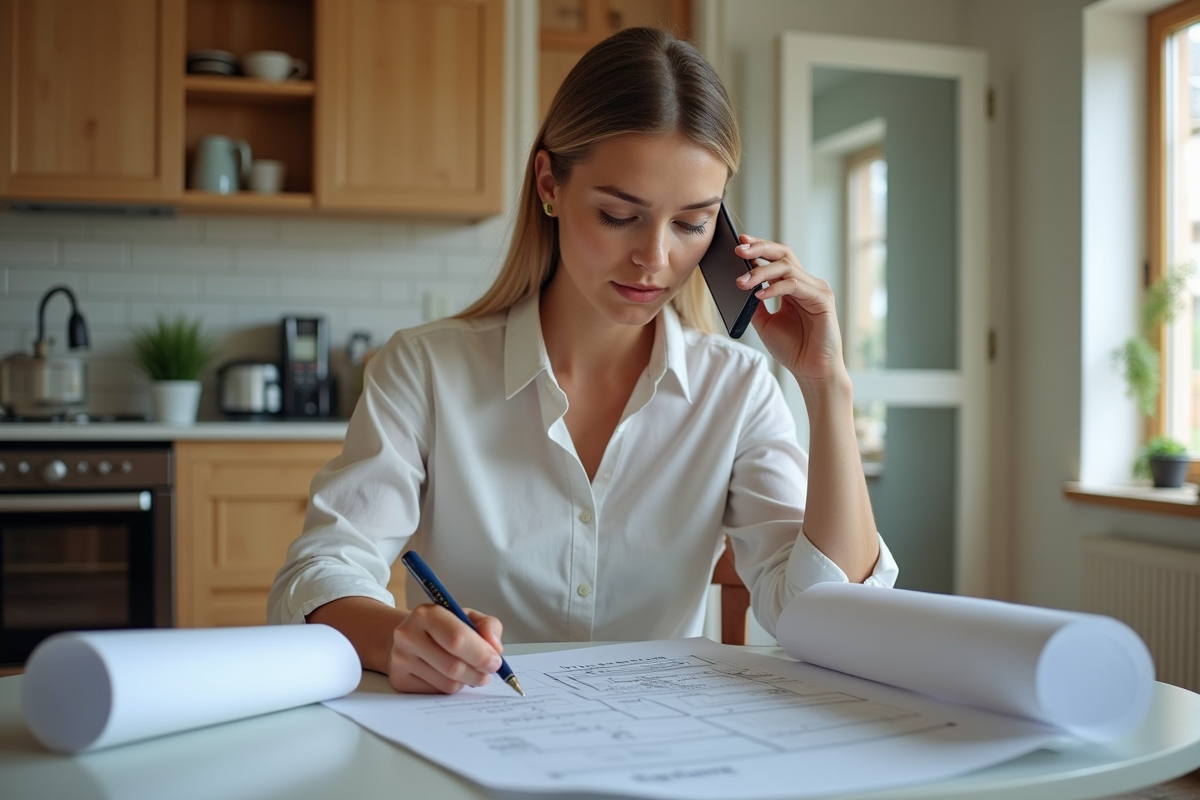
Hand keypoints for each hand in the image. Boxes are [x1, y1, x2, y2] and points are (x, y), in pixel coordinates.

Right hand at [389, 604, 504, 693]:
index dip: (481, 654)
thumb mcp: (466, 616)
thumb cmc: (443, 627)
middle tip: (487, 672)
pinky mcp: (400, 680)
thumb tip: (495, 648)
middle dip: (478, 672)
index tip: (495, 661)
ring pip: (447, 683)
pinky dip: (451, 687)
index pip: (458, 639)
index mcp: (427, 613)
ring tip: (470, 672)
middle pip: (453, 666)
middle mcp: (408, 635)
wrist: (409, 636)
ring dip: (467, 681)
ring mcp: (401, 659)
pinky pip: (436, 692)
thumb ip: (488, 626)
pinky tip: (450, 676)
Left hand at [735, 235, 847, 388]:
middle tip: (738, 250)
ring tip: (741, 282)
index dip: (758, 248)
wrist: (811, 371)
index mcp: (794, 286)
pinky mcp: (823, 300)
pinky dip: (775, 288)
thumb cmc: (793, 349)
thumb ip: (754, 304)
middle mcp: (807, 283)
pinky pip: (795, 285)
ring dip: (761, 272)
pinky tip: (759, 295)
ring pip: (787, 267)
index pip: (776, 258)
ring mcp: (817, 289)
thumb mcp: (764, 323)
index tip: (738, 244)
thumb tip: (738, 284)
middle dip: (759, 248)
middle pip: (783, 254)